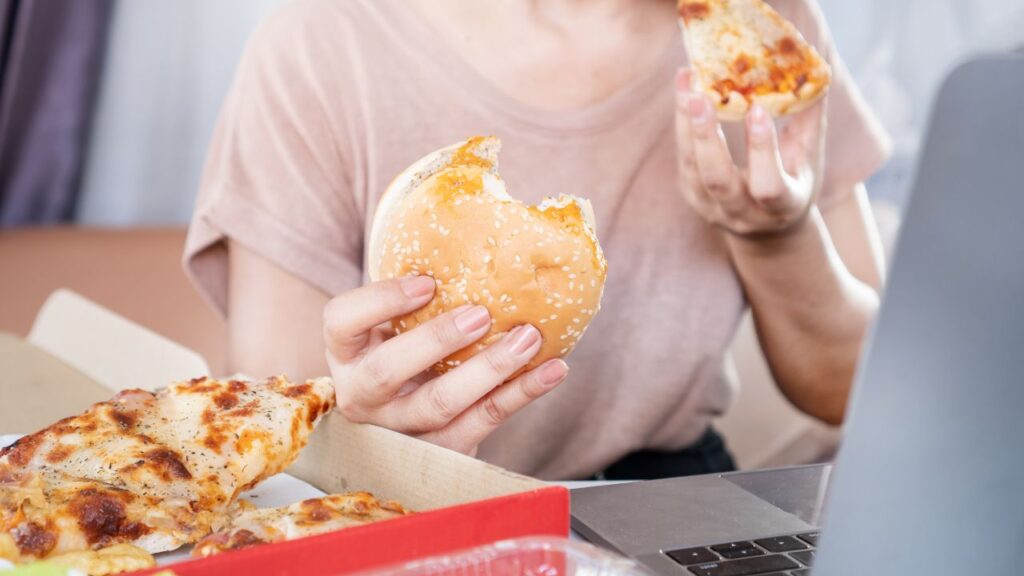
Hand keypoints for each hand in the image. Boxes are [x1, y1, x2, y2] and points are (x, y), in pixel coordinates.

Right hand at [323, 276, 568, 454]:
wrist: (410, 422)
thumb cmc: (407, 349)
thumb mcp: (394, 322)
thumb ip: (418, 291)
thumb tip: (479, 226)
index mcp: (346, 352)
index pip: (342, 320)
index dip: (381, 300)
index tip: (428, 281)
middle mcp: (362, 395)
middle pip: (387, 370)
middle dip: (435, 340)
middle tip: (481, 314)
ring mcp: (399, 429)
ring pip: (440, 404)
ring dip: (489, 369)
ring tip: (529, 338)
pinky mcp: (442, 451)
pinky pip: (485, 421)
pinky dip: (523, 393)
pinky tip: (553, 370)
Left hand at [675, 68, 826, 235]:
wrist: (767, 230)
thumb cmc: (794, 182)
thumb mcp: (809, 156)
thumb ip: (810, 116)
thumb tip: (816, 67)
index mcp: (782, 207)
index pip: (769, 185)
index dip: (762, 149)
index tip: (756, 109)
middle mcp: (743, 214)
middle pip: (718, 181)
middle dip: (706, 138)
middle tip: (699, 96)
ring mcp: (712, 208)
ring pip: (693, 168)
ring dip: (686, 124)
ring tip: (686, 83)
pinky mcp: (691, 196)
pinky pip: (683, 160)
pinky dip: (681, 125)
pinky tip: (683, 92)